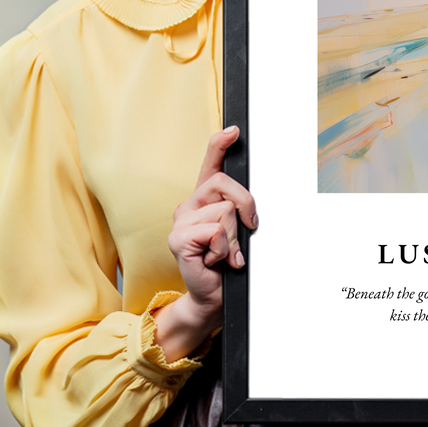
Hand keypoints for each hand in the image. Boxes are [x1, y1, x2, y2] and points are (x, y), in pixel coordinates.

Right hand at [153, 126, 257, 360]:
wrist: (213, 295)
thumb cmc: (227, 262)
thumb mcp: (238, 230)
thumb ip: (239, 210)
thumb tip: (249, 202)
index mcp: (204, 199)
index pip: (210, 164)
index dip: (220, 144)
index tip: (234, 130)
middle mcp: (189, 205)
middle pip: (225, 184)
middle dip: (246, 206)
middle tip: (247, 229)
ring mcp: (180, 221)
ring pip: (225, 211)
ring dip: (234, 237)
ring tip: (225, 253)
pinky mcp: (178, 239)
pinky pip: (215, 231)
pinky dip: (224, 249)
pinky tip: (215, 260)